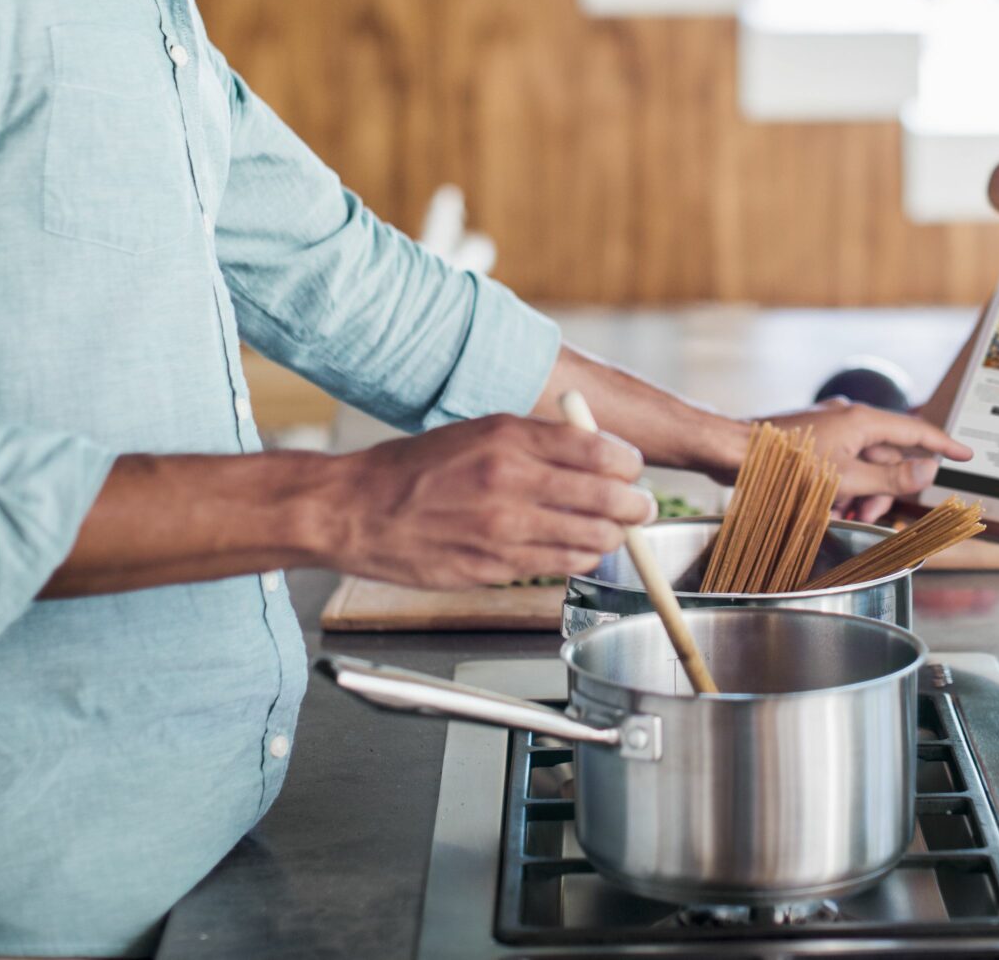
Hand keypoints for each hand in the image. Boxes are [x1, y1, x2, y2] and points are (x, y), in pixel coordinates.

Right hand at [322, 414, 654, 587]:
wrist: (355, 511)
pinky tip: (577, 550)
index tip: (632, 469)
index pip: (600, 452)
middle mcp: (511, 483)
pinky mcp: (493, 567)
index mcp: (509, 439)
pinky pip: (558, 565)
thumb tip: (597, 454)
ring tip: (614, 531)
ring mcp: (503, 530)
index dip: (628, 465)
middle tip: (642, 507)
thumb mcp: (478, 431)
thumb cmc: (415, 469)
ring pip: (591, 539)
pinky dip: (578, 558)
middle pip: (607, 499)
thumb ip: (537, 441)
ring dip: (612, 536)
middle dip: (636, 505)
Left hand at [762, 399, 973, 523]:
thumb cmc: (786, 464)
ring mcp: (832, 427)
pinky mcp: (815, 439)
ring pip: (864, 464)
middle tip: (868, 514)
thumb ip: (890, 477)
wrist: (735, 451)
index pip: (917, 431)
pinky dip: (842, 485)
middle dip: (883, 489)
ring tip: (841, 514)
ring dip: (861, 492)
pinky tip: (827, 506)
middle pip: (888, 456)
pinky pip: (843, 463)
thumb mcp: (845, 478)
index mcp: (863, 420)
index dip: (944, 444)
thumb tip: (929, 470)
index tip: (967, 454)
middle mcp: (850, 417)